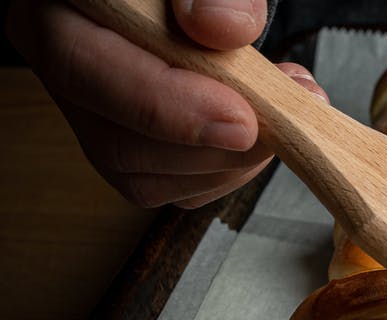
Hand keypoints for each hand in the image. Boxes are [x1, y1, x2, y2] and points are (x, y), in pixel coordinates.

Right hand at [6, 0, 328, 208]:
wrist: (199, 1)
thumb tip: (220, 27)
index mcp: (56, 13)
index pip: (82, 70)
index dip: (164, 105)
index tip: (241, 120)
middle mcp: (69, 76)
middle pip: (119, 145)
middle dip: (213, 147)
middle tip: (281, 119)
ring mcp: (100, 121)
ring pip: (150, 180)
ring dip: (231, 162)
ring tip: (284, 111)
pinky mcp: (140, 152)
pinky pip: (181, 188)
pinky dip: (234, 170)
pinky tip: (267, 131)